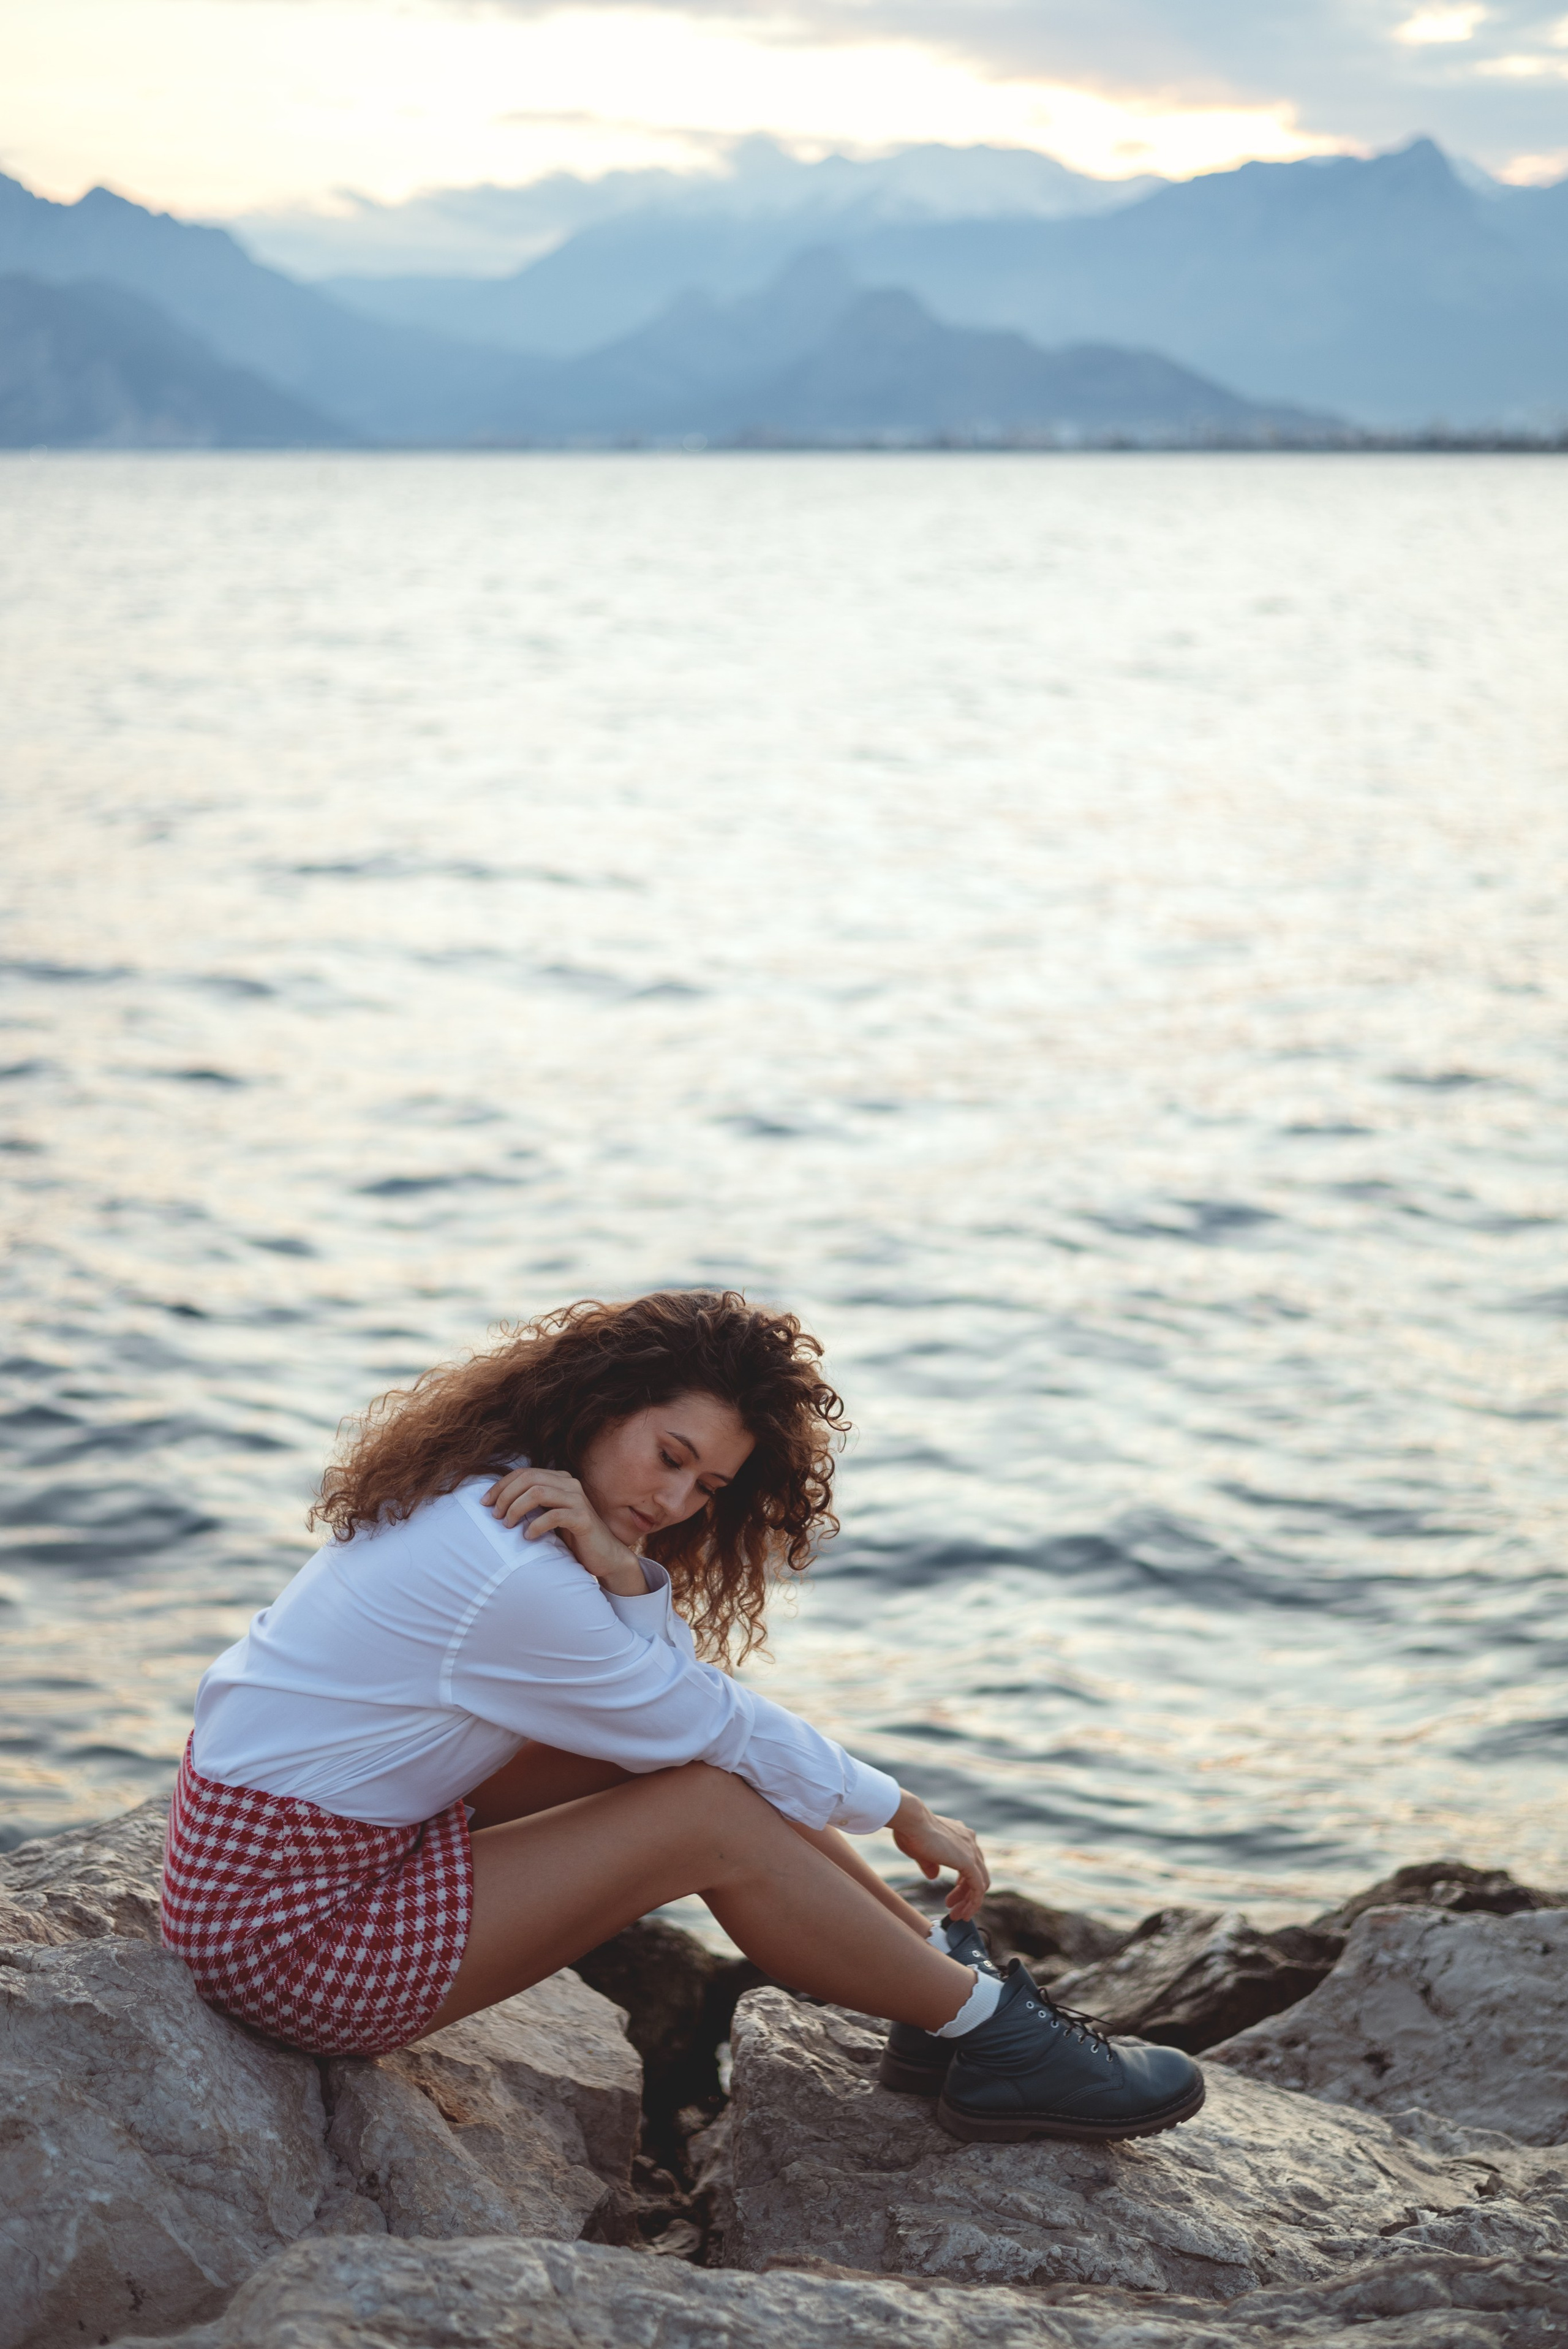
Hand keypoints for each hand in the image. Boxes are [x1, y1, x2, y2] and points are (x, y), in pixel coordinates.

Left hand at [483, 1467, 647, 1597]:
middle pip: (528, 1479)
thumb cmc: (572, 1537)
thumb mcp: (548, 1515)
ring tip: (507, 1524)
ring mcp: (578, 1500)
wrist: (604, 1555)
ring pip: (538, 1492)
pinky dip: (536, 1525)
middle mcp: (569, 1484)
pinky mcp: (583, 1518)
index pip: (524, 1473)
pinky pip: (554, 1515)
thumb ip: (532, 1504)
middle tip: (495, 1516)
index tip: (485, 1503)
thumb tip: (497, 1502)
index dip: (501, 1486)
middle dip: (505, 1496)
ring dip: (517, 1508)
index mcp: (560, 1479)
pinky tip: (528, 1537)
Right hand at [889, 1789, 990, 1920]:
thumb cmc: (910, 1831)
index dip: (962, 1884)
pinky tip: (964, 1914)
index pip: (970, 1864)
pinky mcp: (969, 1862)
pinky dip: (973, 1903)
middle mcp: (969, 1840)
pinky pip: (978, 1888)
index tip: (951, 1898)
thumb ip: (930, 1864)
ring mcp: (971, 1850)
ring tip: (957, 1915)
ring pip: (980, 1883)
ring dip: (969, 1902)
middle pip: (977, 1874)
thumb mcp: (921, 1852)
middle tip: (953, 1908)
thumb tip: (934, 1875)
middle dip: (965, 1895)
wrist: (911, 1821)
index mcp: (960, 1835)